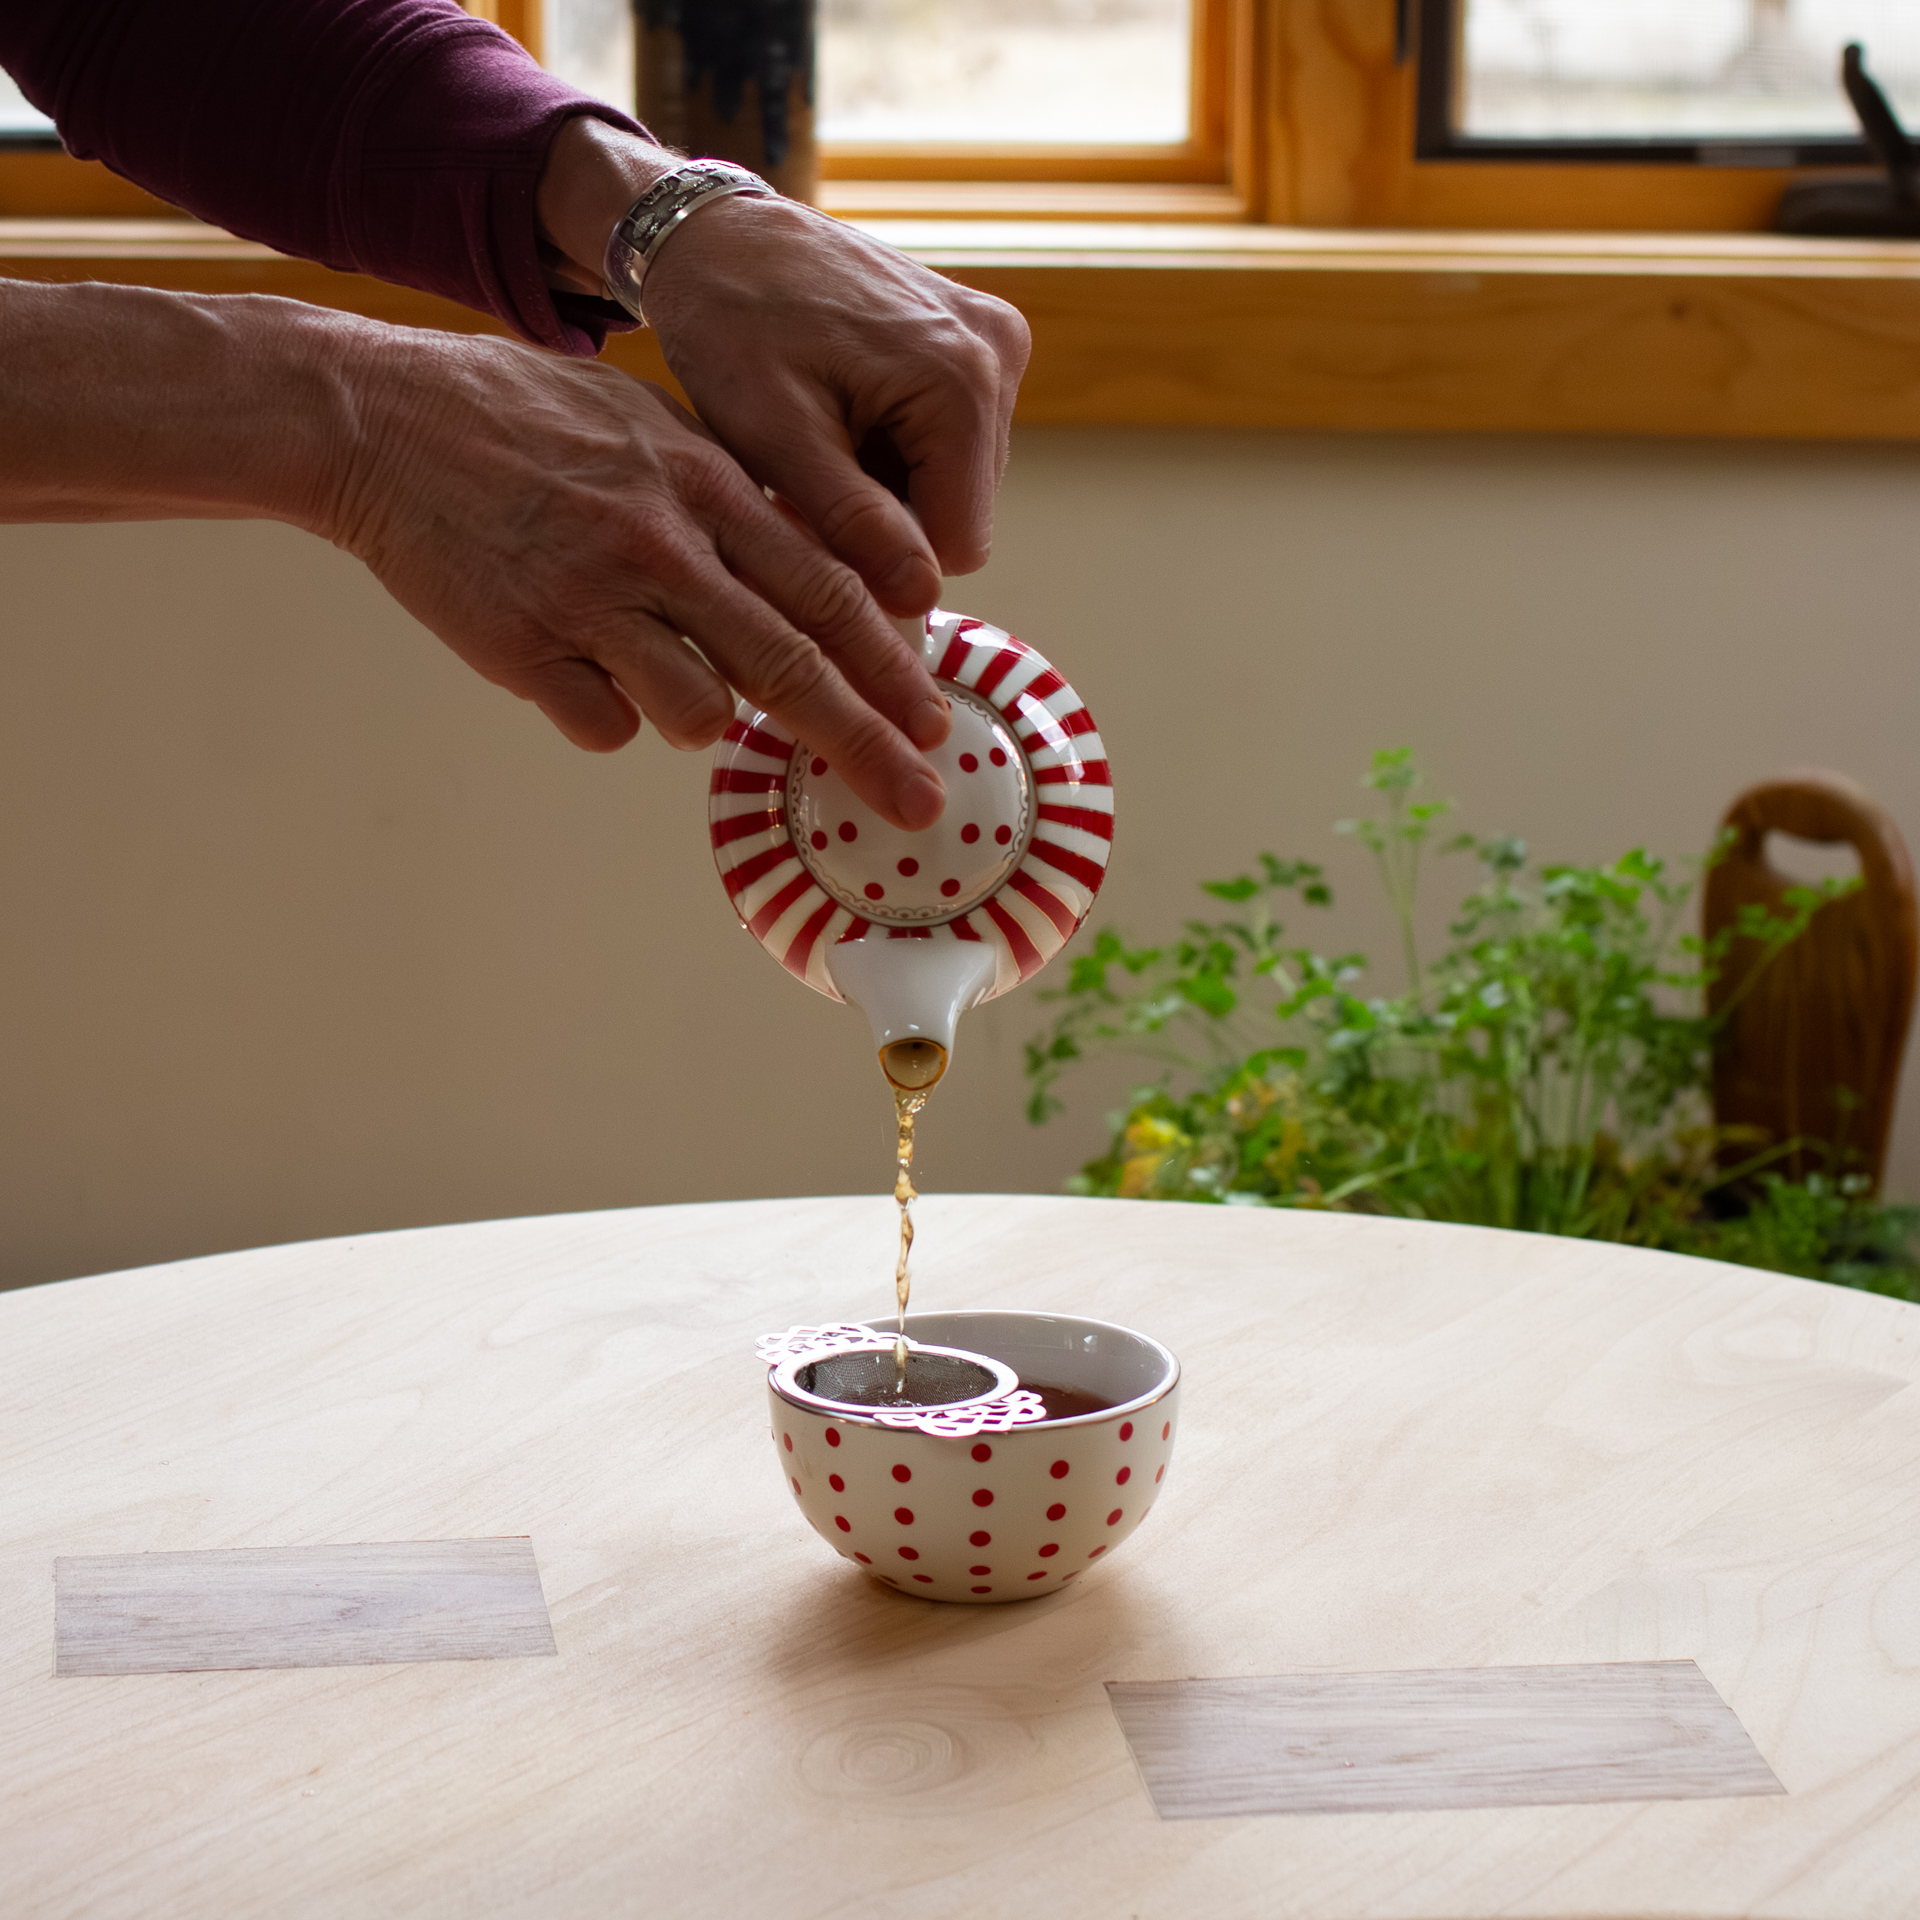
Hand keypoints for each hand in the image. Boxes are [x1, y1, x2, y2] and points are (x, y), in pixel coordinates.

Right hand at [327, 329, 949, 827]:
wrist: (382, 416)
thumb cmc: (526, 419)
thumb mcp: (652, 427)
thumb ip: (733, 500)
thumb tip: (814, 575)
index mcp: (705, 485)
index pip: (828, 592)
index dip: (892, 667)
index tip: (936, 722)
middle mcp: (660, 544)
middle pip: (791, 668)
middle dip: (867, 744)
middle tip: (918, 801)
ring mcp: (590, 599)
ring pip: (699, 712)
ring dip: (702, 714)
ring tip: (654, 664)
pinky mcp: (521, 648)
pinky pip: (603, 727)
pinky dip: (606, 713)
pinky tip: (574, 663)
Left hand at [537, 120, 1031, 615]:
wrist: (717, 234)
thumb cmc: (730, 323)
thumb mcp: (777, 439)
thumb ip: (852, 524)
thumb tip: (919, 601)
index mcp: (962, 380)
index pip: (958, 544)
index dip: (884, 558)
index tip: (815, 523)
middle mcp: (999, 353)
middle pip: (960, 512)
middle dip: (886, 515)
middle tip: (808, 470)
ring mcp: (996, 339)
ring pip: (954, 482)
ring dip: (887, 483)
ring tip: (822, 434)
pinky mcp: (981, 336)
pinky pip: (950, 440)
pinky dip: (893, 447)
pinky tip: (844, 412)